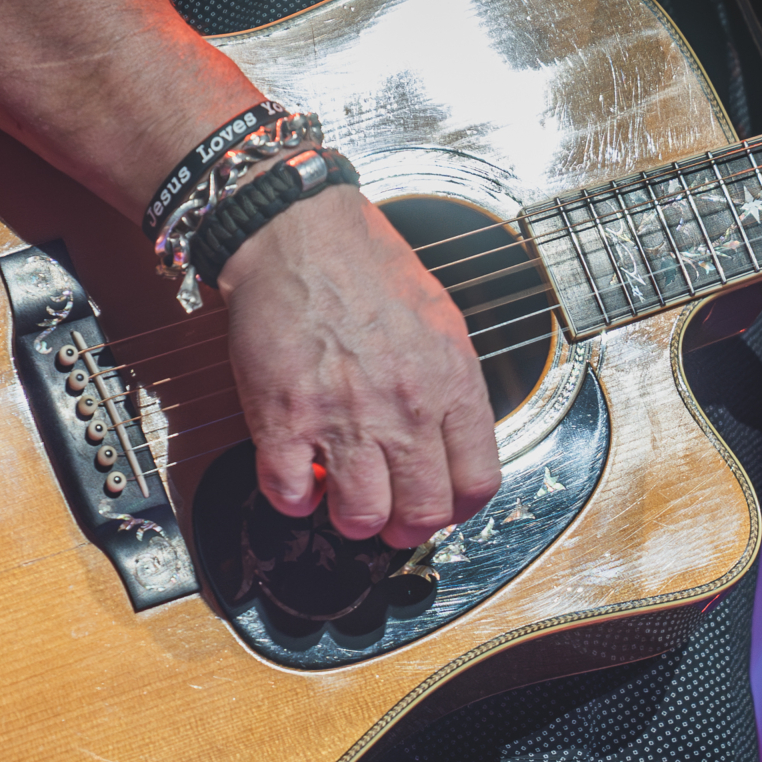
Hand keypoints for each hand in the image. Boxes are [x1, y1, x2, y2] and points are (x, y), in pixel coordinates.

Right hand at [218, 185, 500, 548]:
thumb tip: (447, 441)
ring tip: (339, 496)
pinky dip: (293, 498)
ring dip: (349, 519)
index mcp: (450, 383)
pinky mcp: (284, 418)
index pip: (476, 483)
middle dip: (404, 528)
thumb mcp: (441, 323)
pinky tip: (296, 474)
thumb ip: (449, 387)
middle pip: (421, 514)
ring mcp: (343, 418)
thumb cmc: (366, 268)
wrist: (299, 233)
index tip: (438, 504)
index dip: (456, 507)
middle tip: (388, 517)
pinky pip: (291, 495)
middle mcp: (405, 408)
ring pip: (360, 519)